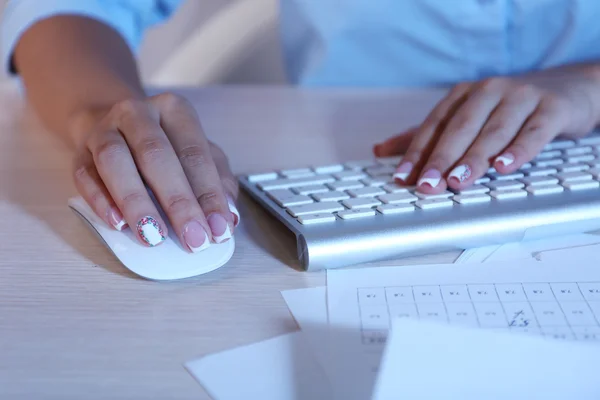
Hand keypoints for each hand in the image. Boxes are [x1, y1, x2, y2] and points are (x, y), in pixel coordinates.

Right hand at [71, 93, 238, 251]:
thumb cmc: (167, 146)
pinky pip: (85, 175)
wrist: (115, 126)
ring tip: (154, 236)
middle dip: (178, 202)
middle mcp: (138, 114)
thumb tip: (227, 219)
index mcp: (175, 110)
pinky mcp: (79, 152)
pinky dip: (100, 201)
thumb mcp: (199, 156)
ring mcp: (104, 130)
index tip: (219, 228)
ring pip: (115, 161)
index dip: (209, 194)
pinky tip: (118, 224)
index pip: (195, 154)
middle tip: (193, 239)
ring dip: (136, 202)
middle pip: (157, 155)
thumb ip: (218, 183)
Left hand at [374, 66, 599, 192]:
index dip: (416, 152)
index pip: (434, 125)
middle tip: (427, 185)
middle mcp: (489, 91)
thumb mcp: (466, 117)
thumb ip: (425, 136)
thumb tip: (380, 150)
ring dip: (474, 159)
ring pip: (493, 132)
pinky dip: (518, 151)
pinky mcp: (551, 108)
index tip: (403, 178)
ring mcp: (521, 97)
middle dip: (441, 159)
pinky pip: (533, 133)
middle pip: (460, 128)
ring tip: (458, 181)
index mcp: (463, 94)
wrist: (568, 89)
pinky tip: (504, 168)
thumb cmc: (508, 109)